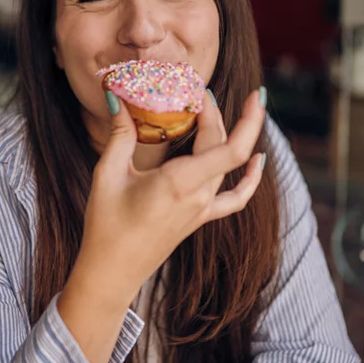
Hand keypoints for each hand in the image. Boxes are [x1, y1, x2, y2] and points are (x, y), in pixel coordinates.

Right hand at [71, 88, 266, 305]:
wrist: (112, 272)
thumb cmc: (105, 225)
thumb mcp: (107, 174)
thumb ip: (118, 133)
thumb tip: (114, 96)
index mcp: (179, 183)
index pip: (229, 148)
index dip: (234, 116)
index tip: (209, 90)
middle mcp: (198, 196)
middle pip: (225, 147)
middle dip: (215, 113)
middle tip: (195, 92)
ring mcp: (203, 209)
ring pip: (228, 164)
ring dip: (224, 133)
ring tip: (210, 111)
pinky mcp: (200, 218)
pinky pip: (235, 197)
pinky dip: (250, 179)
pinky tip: (257, 160)